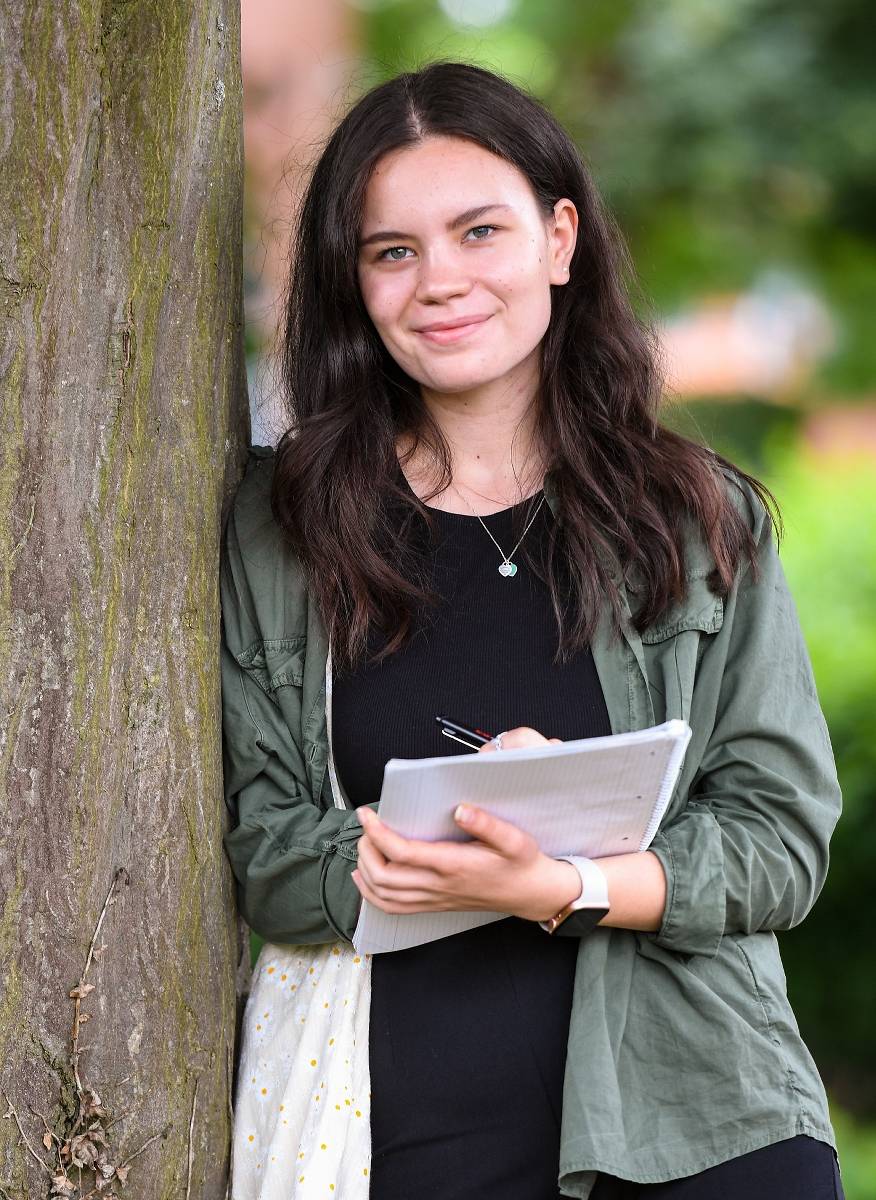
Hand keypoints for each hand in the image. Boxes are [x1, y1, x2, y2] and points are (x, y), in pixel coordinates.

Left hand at [351, 727, 579, 922]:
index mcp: (453, 865)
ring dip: (365, 870)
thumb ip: (487, 824)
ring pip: (384, 895)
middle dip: (365, 850)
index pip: (401, 852)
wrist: (531, 894)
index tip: (367, 813)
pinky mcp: (434, 905)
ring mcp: (434, 899)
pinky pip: (393, 907)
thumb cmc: (521, 864)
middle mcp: (438, 885)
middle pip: (383, 876)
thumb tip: (460, 809)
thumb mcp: (514, 838)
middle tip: (366, 826)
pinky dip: (371, 894)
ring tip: (364, 845)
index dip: (377, 833)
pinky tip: (365, 877)